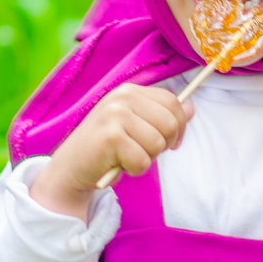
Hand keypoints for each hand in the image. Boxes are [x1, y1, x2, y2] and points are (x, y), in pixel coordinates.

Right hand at [28, 84, 192, 219]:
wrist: (71, 167)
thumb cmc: (106, 148)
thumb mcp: (135, 126)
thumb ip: (161, 116)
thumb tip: (191, 108)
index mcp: (130, 91)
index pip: (173, 102)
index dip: (178, 126)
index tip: (168, 142)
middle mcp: (122, 97)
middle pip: (171, 123)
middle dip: (163, 145)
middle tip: (141, 152)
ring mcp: (115, 115)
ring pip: (158, 143)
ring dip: (146, 159)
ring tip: (126, 157)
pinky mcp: (110, 137)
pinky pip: (143, 160)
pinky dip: (134, 170)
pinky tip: (118, 165)